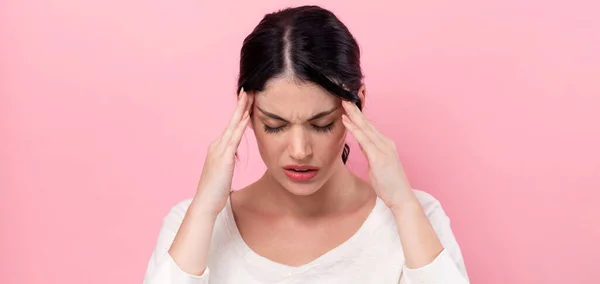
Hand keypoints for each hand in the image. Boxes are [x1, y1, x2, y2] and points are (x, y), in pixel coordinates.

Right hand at [195, 89, 253, 214]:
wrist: (205, 203)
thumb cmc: (214, 192)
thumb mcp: (223, 173)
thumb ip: (227, 163)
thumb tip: (231, 159)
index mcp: (218, 149)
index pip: (231, 127)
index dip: (238, 113)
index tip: (246, 100)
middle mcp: (217, 146)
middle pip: (231, 121)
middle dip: (240, 105)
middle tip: (248, 90)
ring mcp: (219, 151)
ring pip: (233, 126)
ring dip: (241, 110)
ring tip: (249, 96)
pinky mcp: (224, 158)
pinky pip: (234, 139)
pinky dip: (241, 126)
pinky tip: (247, 117)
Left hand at [341, 100, 415, 208]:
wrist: (402, 197)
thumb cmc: (390, 185)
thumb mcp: (377, 166)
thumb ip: (371, 153)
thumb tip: (363, 146)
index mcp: (385, 144)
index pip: (369, 127)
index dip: (358, 115)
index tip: (348, 105)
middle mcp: (385, 143)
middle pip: (366, 123)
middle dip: (354, 110)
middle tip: (343, 97)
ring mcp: (383, 149)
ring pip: (364, 128)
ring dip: (353, 114)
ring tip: (342, 103)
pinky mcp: (379, 157)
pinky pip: (363, 140)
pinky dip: (354, 129)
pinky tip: (346, 121)